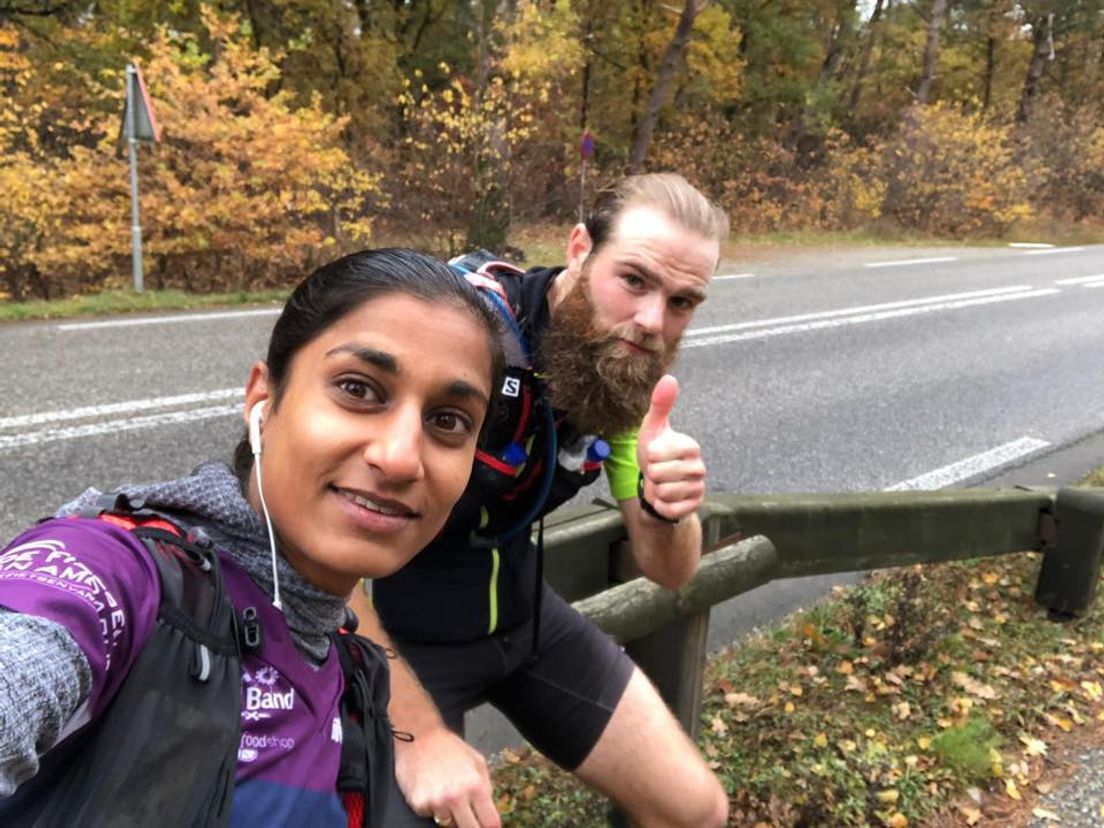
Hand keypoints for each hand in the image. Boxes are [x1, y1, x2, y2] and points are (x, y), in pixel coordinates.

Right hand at [395, 725, 501, 827]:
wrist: (419, 736)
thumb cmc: (448, 747)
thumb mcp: (477, 761)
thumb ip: (487, 787)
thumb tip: (491, 811)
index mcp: (475, 785)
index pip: (490, 822)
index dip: (491, 827)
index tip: (487, 826)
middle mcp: (456, 796)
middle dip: (472, 826)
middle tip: (468, 816)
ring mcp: (436, 802)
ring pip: (448, 825)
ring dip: (449, 815)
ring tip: (445, 794)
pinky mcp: (419, 803)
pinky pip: (429, 816)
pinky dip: (431, 808)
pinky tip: (431, 790)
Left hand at [636, 375, 705, 522]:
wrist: (656, 486)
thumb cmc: (655, 454)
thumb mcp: (652, 429)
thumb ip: (660, 405)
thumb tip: (669, 378)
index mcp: (691, 446)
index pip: (662, 451)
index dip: (652, 454)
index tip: (653, 453)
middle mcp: (699, 467)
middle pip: (660, 473)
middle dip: (651, 474)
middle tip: (656, 471)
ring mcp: (698, 488)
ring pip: (665, 492)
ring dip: (655, 491)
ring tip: (660, 484)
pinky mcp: (694, 506)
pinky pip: (670, 509)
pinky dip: (661, 506)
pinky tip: (665, 499)